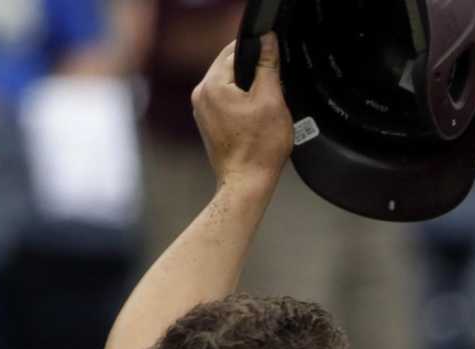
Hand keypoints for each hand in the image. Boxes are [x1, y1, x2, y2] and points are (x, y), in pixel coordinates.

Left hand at [192, 34, 292, 192]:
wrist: (247, 183)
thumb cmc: (260, 148)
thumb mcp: (272, 101)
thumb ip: (268, 66)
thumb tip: (267, 40)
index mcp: (213, 84)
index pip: (234, 52)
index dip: (257, 55)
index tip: (272, 66)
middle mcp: (201, 94)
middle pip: (229, 68)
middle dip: (252, 75)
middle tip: (272, 93)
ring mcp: (201, 110)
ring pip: (228, 86)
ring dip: (247, 92)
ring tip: (264, 111)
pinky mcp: (207, 123)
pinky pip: (225, 103)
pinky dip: (240, 106)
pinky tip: (254, 122)